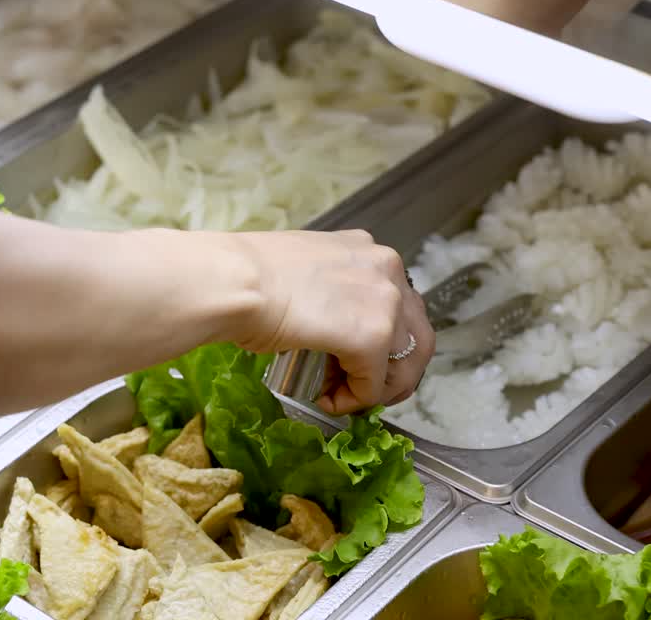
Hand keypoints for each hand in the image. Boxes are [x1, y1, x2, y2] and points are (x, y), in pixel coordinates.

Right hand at [228, 229, 433, 414]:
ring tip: (344, 398)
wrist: (234, 282)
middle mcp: (387, 269)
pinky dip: (355, 400)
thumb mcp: (306, 272)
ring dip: (377, 389)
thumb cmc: (249, 275)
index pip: (399, 305)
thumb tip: (333, 328)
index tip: (355, 360)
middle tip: (368, 391)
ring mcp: (386, 301)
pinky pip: (375, 384)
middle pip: (417, 335)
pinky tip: (329, 400)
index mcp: (369, 251)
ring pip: (405, 363)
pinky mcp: (373, 336)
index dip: (384, 342)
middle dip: (396, 372)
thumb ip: (333, 293)